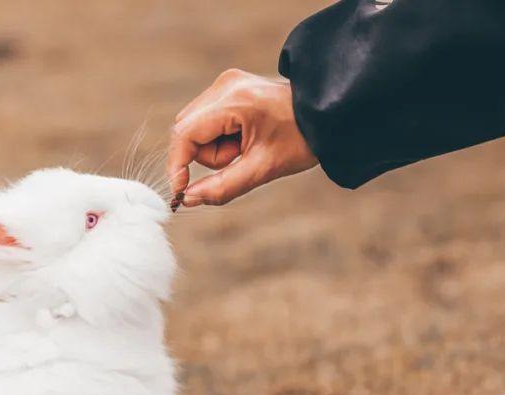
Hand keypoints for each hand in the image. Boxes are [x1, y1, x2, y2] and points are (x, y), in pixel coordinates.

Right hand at [167, 70, 317, 206]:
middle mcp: (224, 86)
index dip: (177, 165)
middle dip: (206, 155)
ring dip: (214, 148)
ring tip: (247, 146)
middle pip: (187, 132)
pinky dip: (219, 137)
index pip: (184, 134)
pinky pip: (205, 121)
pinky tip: (244, 136)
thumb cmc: (301, 140)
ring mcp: (225, 84)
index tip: (180, 191)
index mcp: (234, 101)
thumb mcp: (262, 170)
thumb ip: (222, 187)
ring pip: (194, 128)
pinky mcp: (228, 89)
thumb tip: (187, 199)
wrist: (327, 116)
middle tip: (240, 157)